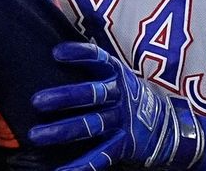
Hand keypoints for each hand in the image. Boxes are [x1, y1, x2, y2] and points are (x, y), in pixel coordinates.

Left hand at [29, 42, 204, 170]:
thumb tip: (55, 46)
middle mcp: (119, 95)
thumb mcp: (117, 75)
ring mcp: (122, 120)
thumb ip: (92, 65)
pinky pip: (100, 155)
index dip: (78, 54)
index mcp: (116, 73)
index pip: (97, 58)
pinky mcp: (124, 144)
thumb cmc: (129, 96)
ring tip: (36, 136)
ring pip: (89, 125)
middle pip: (91, 94)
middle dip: (63, 97)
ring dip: (62, 131)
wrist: (170, 124)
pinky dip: (81, 165)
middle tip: (36, 101)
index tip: (55, 53)